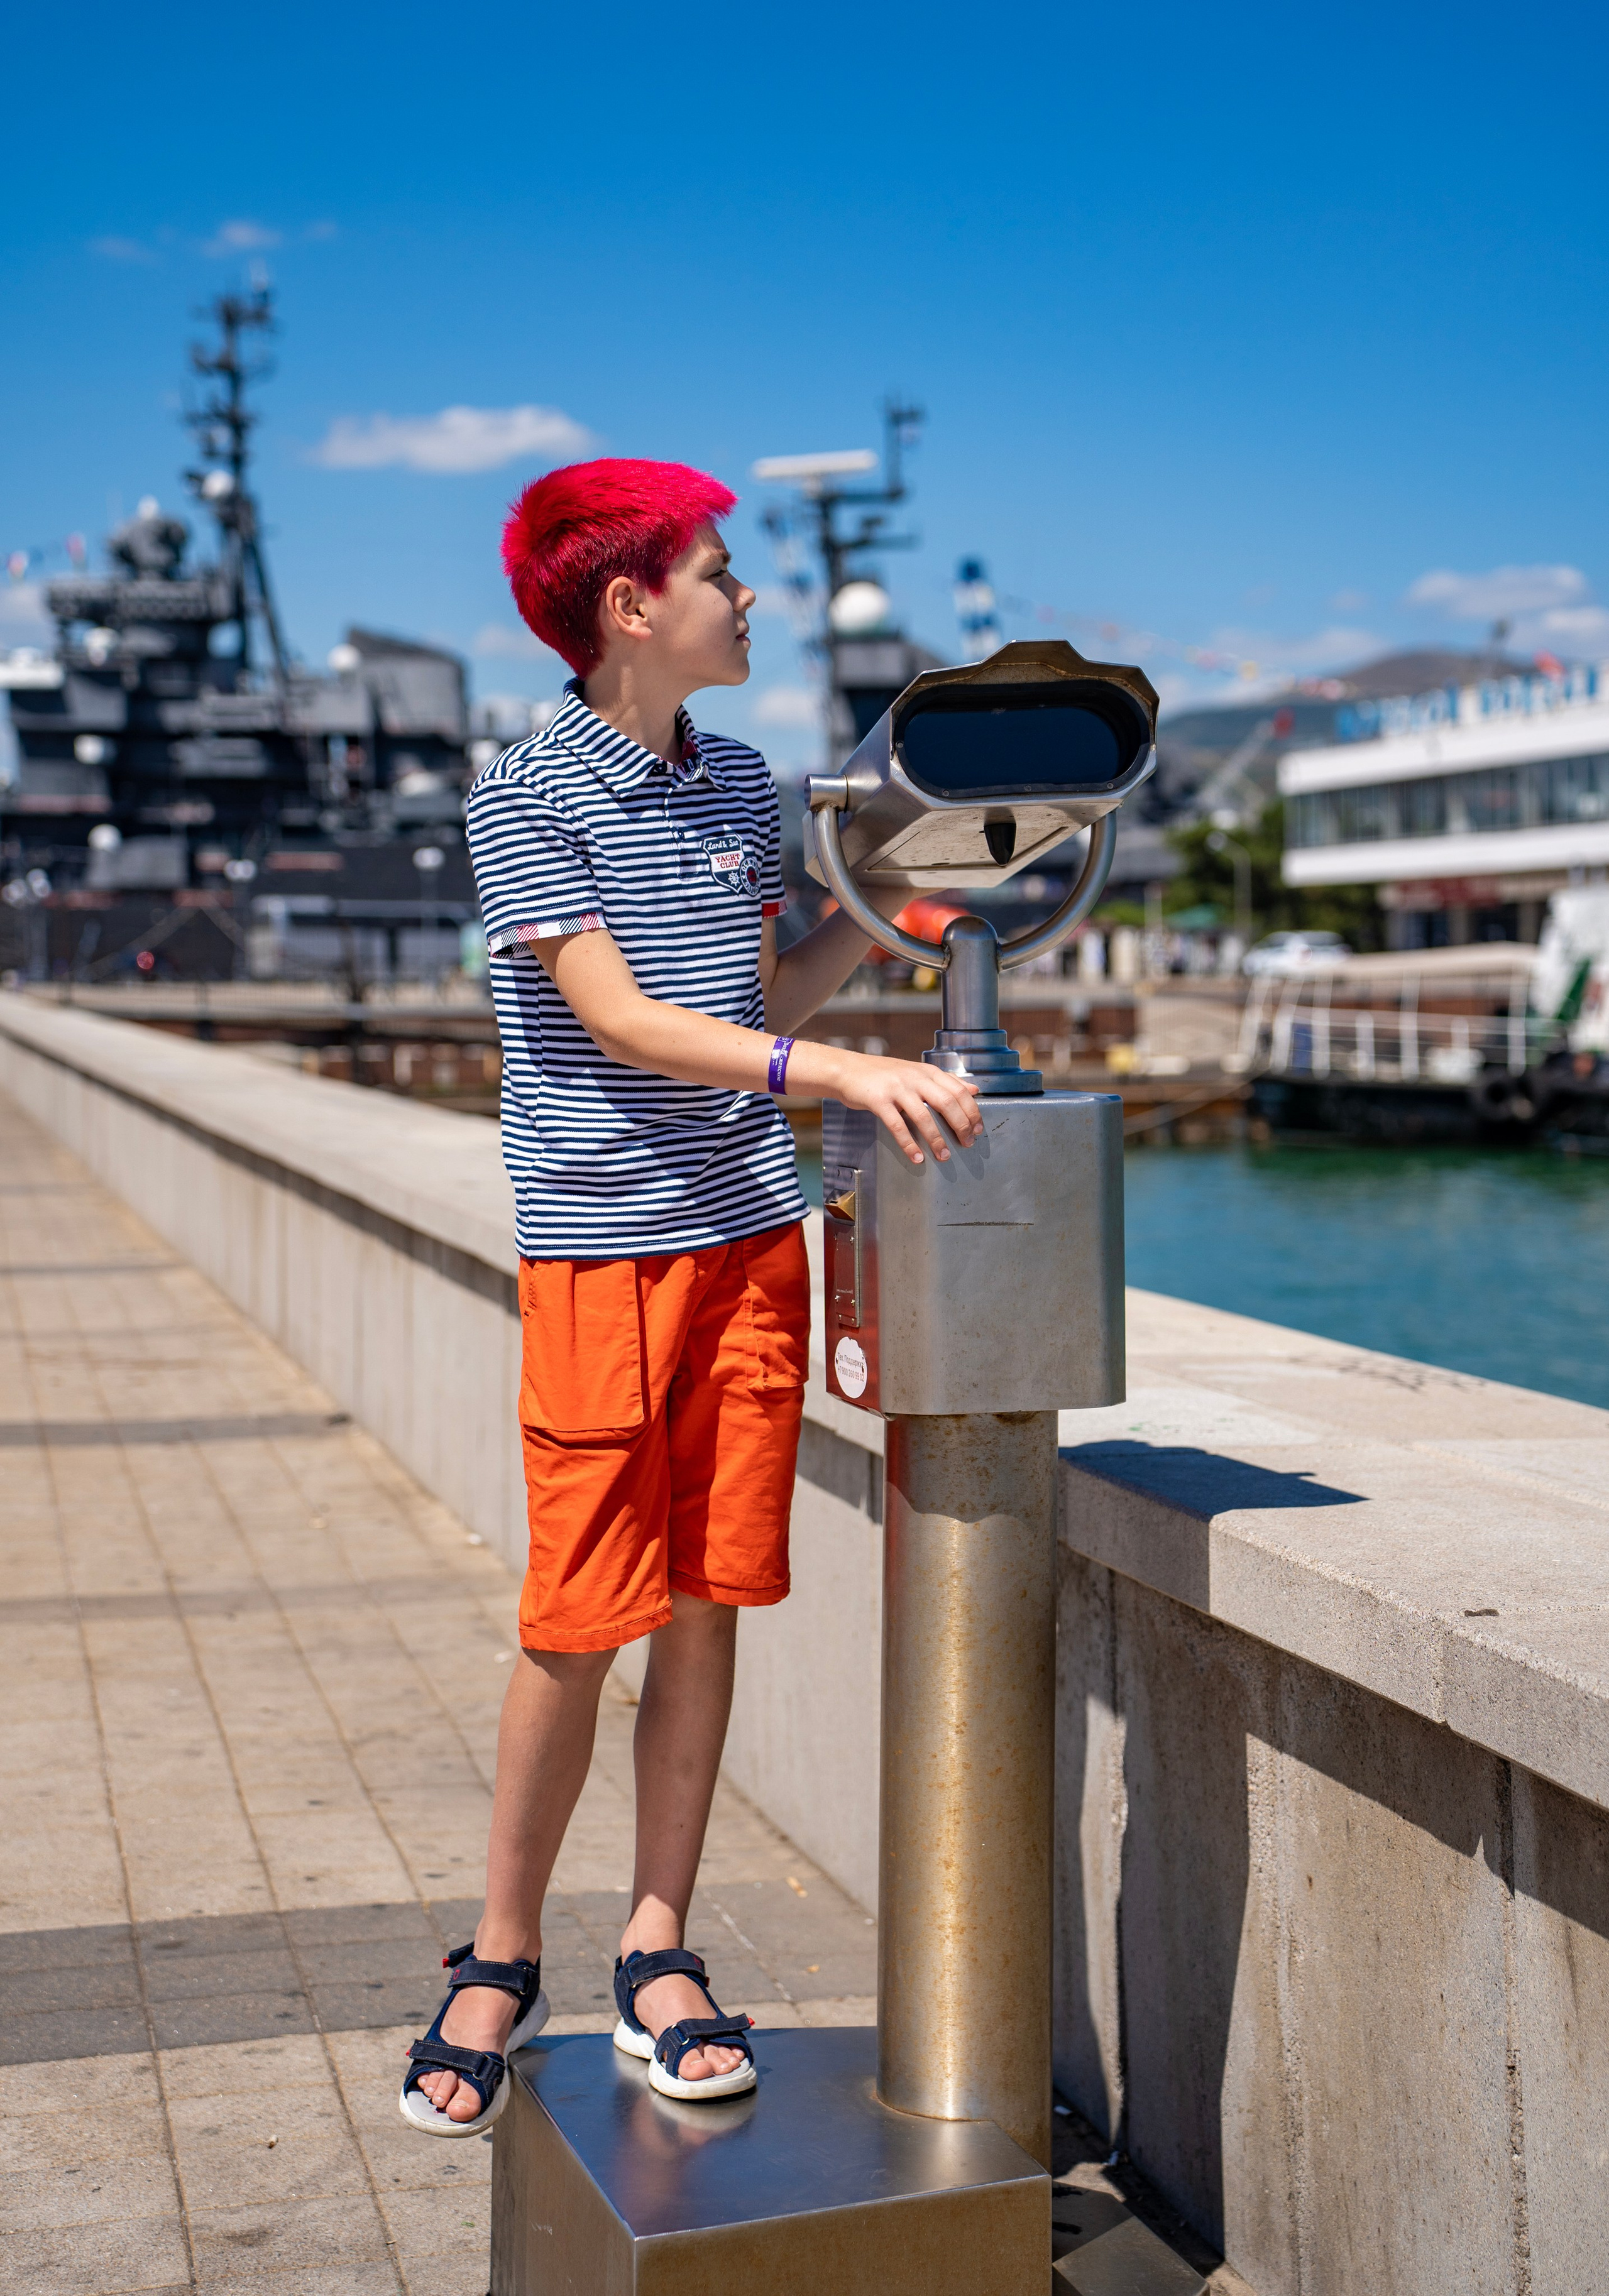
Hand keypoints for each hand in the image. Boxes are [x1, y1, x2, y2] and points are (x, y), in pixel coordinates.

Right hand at [827, 1051, 982, 1165]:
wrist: (848, 1070)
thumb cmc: (884, 1074)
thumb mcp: (917, 1072)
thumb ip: (945, 1081)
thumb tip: (974, 1089)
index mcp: (927, 1071)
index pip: (959, 1090)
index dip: (972, 1111)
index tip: (978, 1130)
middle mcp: (915, 1077)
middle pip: (947, 1102)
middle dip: (960, 1126)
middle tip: (966, 1144)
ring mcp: (896, 1088)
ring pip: (924, 1116)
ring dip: (937, 1139)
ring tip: (944, 1156)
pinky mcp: (879, 1100)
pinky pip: (898, 1126)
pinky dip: (909, 1144)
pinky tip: (917, 1158)